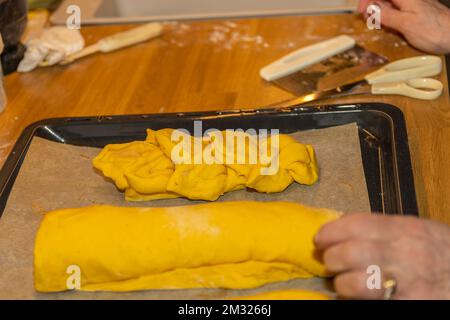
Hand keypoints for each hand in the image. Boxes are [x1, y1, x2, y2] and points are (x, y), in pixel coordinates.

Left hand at [315, 214, 449, 298]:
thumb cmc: (441, 251)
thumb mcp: (417, 230)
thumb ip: (384, 229)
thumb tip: (343, 228)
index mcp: (405, 230)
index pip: (356, 224)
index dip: (331, 231)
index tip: (319, 238)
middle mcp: (405, 254)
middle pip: (351, 252)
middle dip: (333, 258)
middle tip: (330, 262)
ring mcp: (408, 284)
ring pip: (357, 283)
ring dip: (343, 284)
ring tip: (344, 283)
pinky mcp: (411, 305)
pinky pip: (373, 305)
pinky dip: (358, 302)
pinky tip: (360, 299)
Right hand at [358, 0, 449, 53]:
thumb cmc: (435, 31)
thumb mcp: (405, 24)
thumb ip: (386, 15)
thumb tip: (371, 9)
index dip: (368, 0)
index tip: (361, 11)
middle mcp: (408, 0)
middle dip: (372, 5)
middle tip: (366, 18)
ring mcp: (411, 7)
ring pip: (389, 5)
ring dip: (378, 13)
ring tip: (374, 23)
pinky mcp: (414, 16)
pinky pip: (396, 13)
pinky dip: (387, 19)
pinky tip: (386, 26)